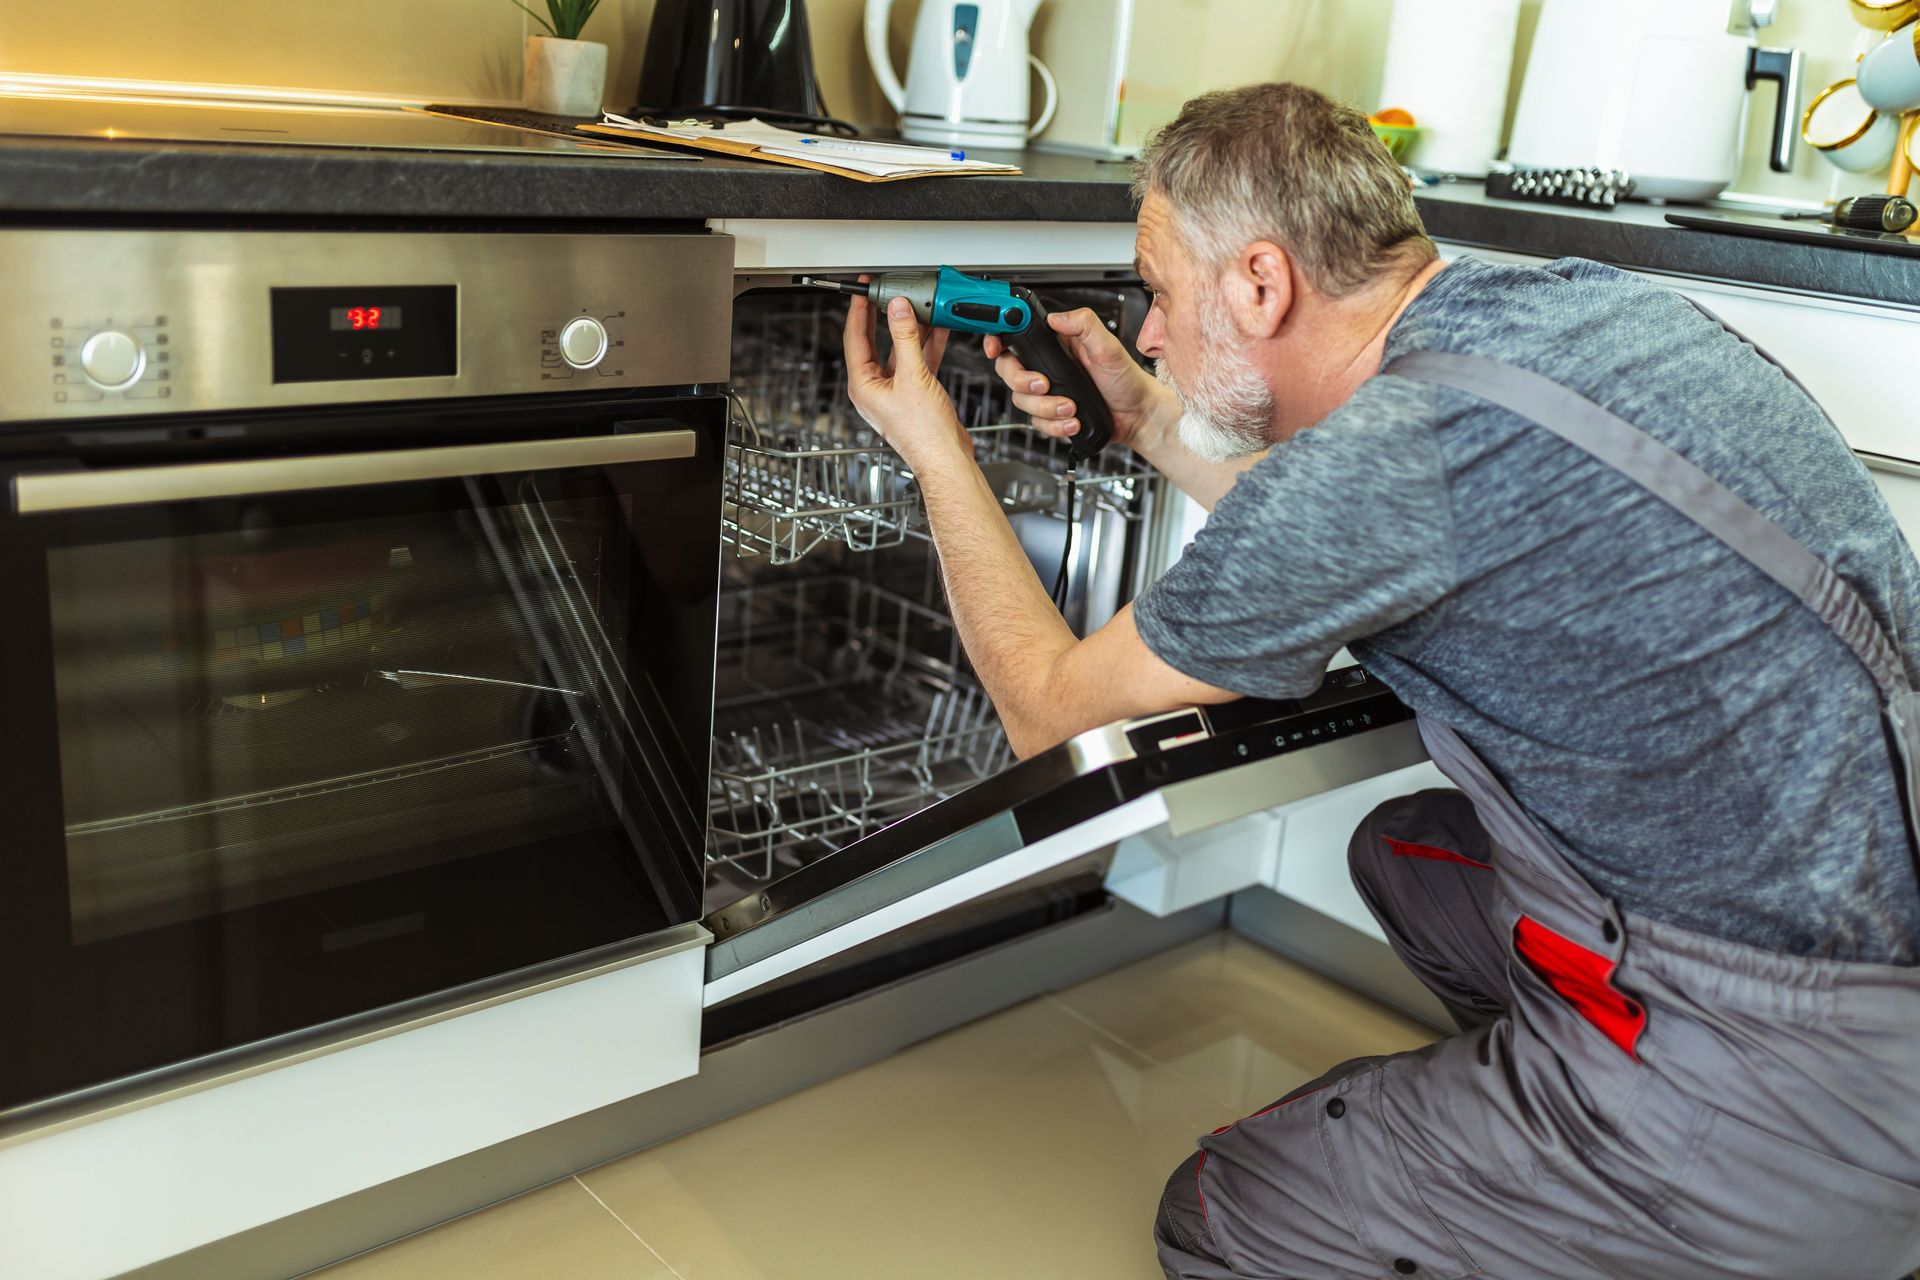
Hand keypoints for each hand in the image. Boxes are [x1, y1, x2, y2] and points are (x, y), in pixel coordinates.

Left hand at [844, 282, 971, 467]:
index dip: (859, 310)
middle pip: (875, 341)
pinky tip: (937, 329)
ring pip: (899, 350)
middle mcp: (874, 387)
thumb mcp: (913, 376)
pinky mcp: (914, 392)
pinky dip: (926, 345)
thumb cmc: (923, 432)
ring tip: (919, 306)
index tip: (863, 290)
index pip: (855, 337)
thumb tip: (897, 309)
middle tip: (886, 291)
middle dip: (884, 315)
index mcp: (862, 384)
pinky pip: (916, 361)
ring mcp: (894, 389)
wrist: (945, 457)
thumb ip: (905, 338)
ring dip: (911, 329)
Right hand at [983, 309, 1178, 453]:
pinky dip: (1055, 426)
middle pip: (1010, 372)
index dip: (998, 341)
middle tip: (1045, 385)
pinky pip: (1037, 424)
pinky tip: (1073, 421)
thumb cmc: (1126, 379)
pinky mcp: (1051, 415)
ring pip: (1022, 401)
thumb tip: (1055, 317)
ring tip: (1071, 408)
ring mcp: (1048, 392)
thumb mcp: (1108, 346)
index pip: (1016, 338)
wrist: (1136, 415)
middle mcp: (1047, 367)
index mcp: (1056, 344)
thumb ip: (1083, 325)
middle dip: (1024, 382)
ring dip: (1046, 408)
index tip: (995, 348)